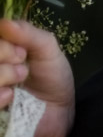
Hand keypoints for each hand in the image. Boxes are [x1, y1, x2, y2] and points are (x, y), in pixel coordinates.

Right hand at [0, 19, 74, 136]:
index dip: (1, 45)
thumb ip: (30, 34)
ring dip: (1, 74)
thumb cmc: (52, 79)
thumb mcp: (47, 51)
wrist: (62, 113)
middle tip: (22, 65)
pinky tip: (11, 96)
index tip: (21, 51)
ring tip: (20, 80)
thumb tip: (5, 22)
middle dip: (1, 55)